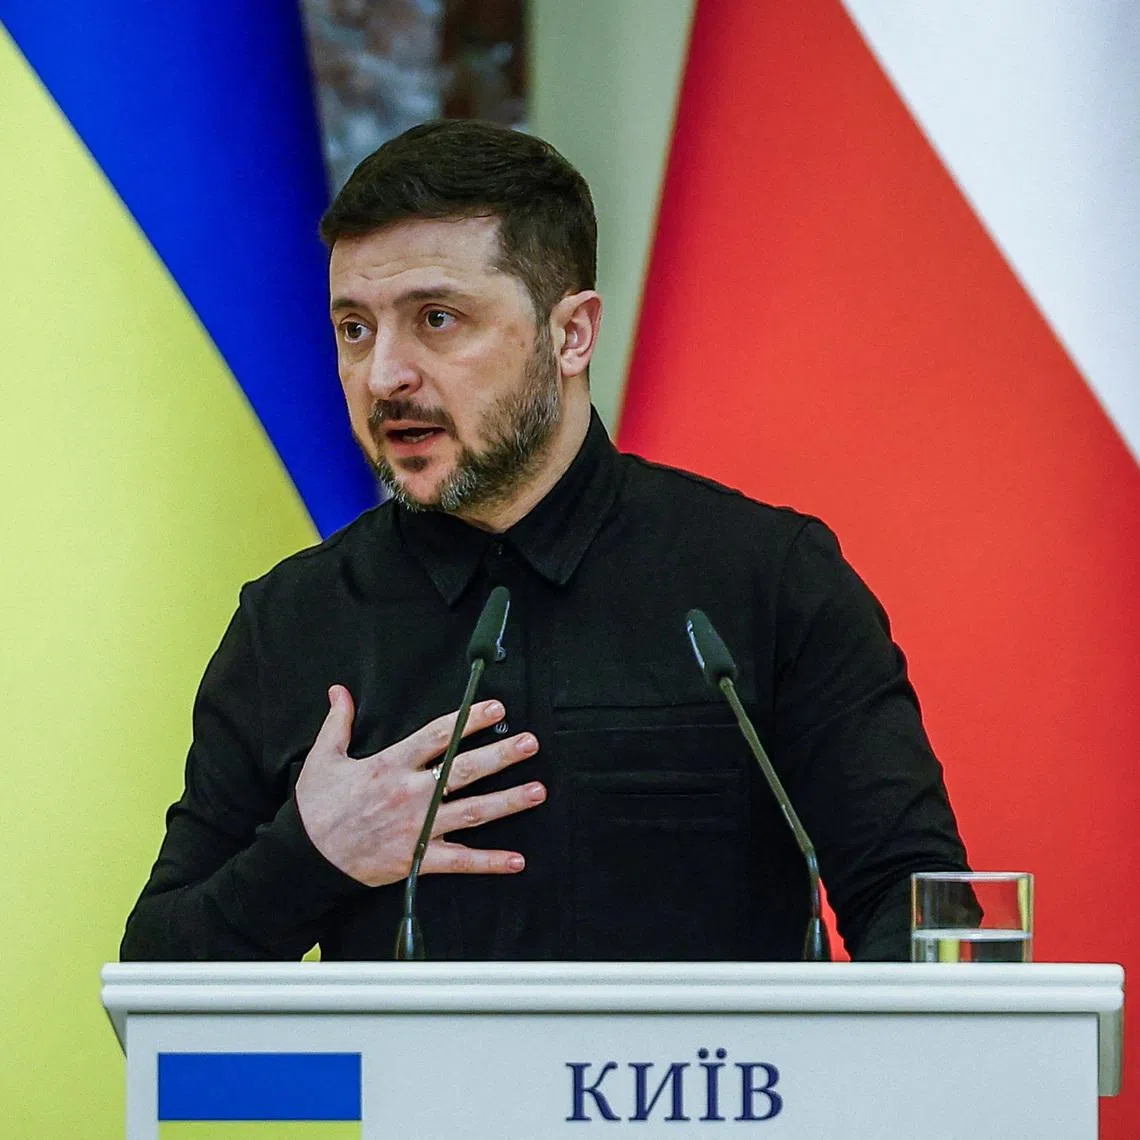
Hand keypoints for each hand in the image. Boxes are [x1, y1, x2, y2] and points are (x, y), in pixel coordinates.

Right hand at [295, 685, 545, 886]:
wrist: (303, 860)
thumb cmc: (315, 809)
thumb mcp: (323, 759)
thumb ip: (337, 723)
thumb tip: (339, 691)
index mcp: (389, 765)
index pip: (436, 736)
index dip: (468, 720)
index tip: (494, 707)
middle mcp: (409, 794)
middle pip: (463, 770)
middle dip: (500, 755)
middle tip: (529, 743)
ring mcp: (416, 828)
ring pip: (470, 812)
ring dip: (507, 802)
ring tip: (538, 791)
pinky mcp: (416, 860)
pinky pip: (459, 861)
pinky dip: (489, 861)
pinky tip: (517, 859)